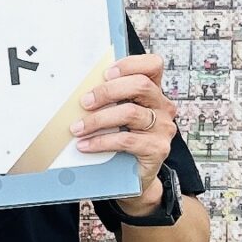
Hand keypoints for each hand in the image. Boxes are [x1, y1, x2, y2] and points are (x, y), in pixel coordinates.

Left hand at [73, 53, 174, 211]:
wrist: (134, 177)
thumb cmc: (122, 141)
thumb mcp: (117, 116)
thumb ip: (110, 99)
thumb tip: (80, 88)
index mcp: (153, 92)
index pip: (153, 65)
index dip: (131, 64)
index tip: (106, 73)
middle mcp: (163, 106)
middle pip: (140, 86)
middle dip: (107, 92)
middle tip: (84, 102)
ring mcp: (163, 128)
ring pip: (130, 113)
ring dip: (98, 119)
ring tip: (78, 128)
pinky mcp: (157, 148)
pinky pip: (126, 140)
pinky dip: (101, 142)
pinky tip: (85, 145)